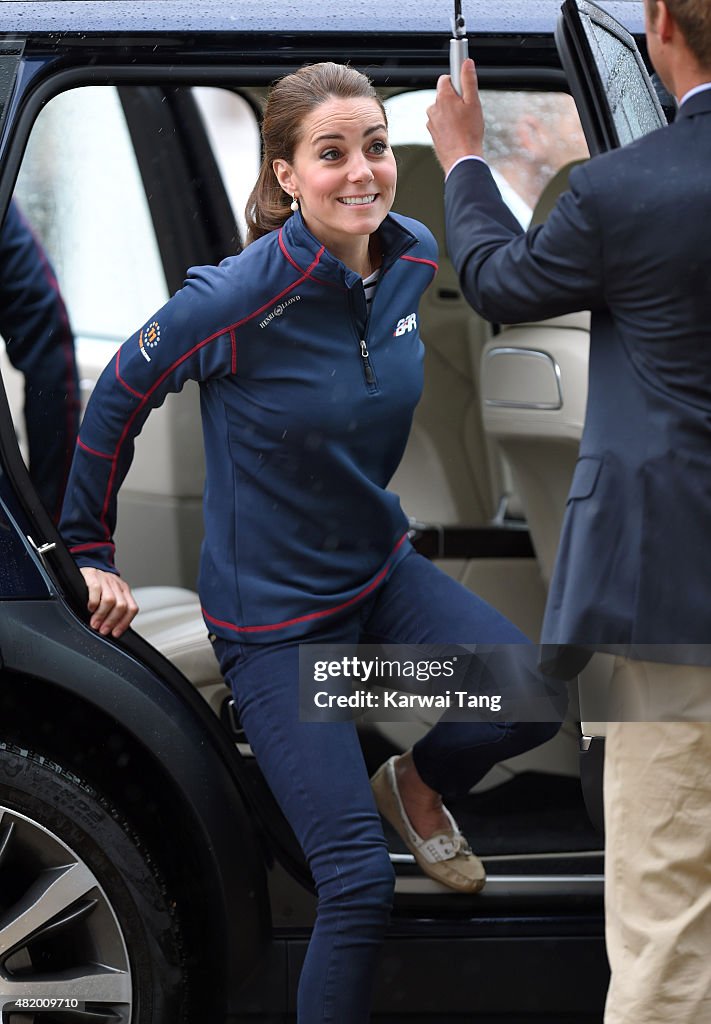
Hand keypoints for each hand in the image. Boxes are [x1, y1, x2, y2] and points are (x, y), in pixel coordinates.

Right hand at [80, 566, 138, 637]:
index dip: (124, 623)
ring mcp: (106, 580)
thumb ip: (116, 611)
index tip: (115, 633)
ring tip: (95, 623)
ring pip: (110, 600)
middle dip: (111, 621)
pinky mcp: (93, 576)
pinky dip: (93, 602)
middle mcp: (117, 585)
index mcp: (125, 591)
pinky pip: (95, 590)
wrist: (88, 570)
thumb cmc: (100, 587)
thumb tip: (118, 630)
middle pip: (121, 606)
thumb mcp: (112, 597)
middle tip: (102, 630)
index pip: (132, 608)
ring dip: (102, 615)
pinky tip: (90, 608)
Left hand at [426, 59, 484, 174]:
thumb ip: (469, 80)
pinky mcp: (432, 133)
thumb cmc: (469, 133)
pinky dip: (448, 125)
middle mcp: (433, 108)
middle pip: (444, 95)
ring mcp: (431, 121)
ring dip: (451, 113)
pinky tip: (458, 133)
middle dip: (455, 99)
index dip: (456, 81)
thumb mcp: (473, 102)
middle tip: (467, 110)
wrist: (462, 159)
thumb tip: (466, 63)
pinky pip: (440, 123)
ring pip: (442, 110)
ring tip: (463, 124)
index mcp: (443, 97)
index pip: (445, 79)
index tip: (463, 85)